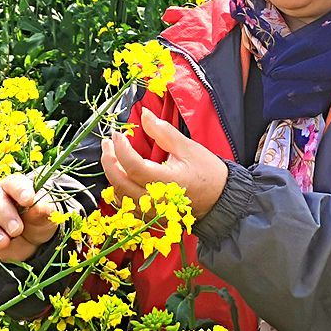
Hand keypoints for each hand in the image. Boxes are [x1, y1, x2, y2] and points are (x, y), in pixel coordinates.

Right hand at [0, 173, 59, 262]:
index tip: (28, 200)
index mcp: (12, 188)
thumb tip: (39, 206)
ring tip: (4, 243)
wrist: (33, 240)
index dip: (20, 191)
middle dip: (6, 216)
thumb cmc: (38, 219)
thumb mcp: (46, 214)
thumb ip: (43, 209)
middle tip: (17, 230)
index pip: (14, 185)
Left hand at [101, 107, 228, 217]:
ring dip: (112, 174)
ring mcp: (152, 211)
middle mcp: (156, 201)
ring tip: (112, 155)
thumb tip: (145, 115)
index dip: (121, 149)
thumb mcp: (188, 148)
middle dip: (109, 161)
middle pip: (120, 183)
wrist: (222, 200)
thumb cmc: (209, 173)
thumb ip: (163, 132)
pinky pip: (127, 204)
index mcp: (167, 183)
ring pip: (120, 195)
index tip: (118, 134)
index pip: (134, 166)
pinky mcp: (151, 216)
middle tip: (108, 142)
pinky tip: (120, 174)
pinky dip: (119, 188)